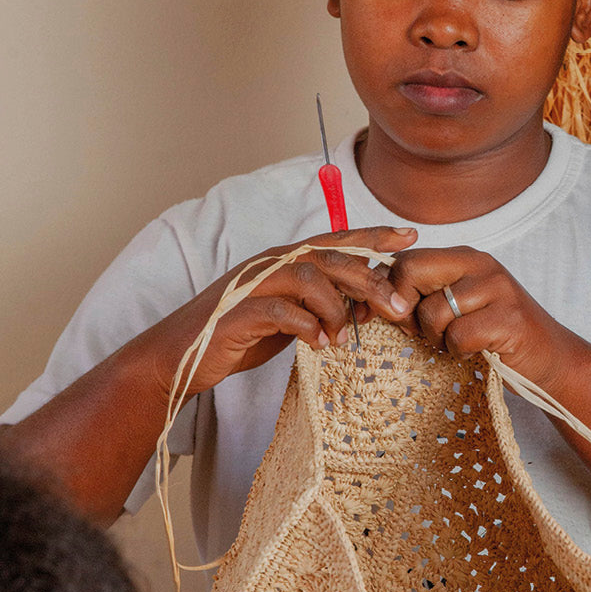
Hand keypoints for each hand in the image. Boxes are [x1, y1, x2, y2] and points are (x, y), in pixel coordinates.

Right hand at [150, 226, 417, 397]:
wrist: (181, 356)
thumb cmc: (239, 334)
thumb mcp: (291, 317)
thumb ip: (321, 306)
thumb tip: (363, 308)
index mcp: (285, 261)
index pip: (336, 240)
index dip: (373, 236)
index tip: (410, 235)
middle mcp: (271, 264)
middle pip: (330, 257)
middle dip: (370, 280)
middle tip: (397, 308)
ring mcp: (253, 284)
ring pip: (309, 276)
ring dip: (336, 307)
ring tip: (345, 337)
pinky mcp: (240, 311)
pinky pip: (284, 311)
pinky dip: (309, 327)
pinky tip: (320, 344)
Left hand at [381, 247, 576, 390]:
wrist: (550, 359)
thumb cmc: (495, 336)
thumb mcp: (458, 306)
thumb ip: (424, 295)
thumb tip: (376, 297)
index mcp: (465, 258)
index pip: (405, 259)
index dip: (391, 292)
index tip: (403, 317)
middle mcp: (481, 265)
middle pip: (411, 272)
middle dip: (406, 311)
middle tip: (424, 332)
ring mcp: (498, 290)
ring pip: (432, 312)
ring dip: (437, 338)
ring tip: (456, 344)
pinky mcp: (509, 320)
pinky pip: (458, 336)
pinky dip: (458, 351)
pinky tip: (474, 352)